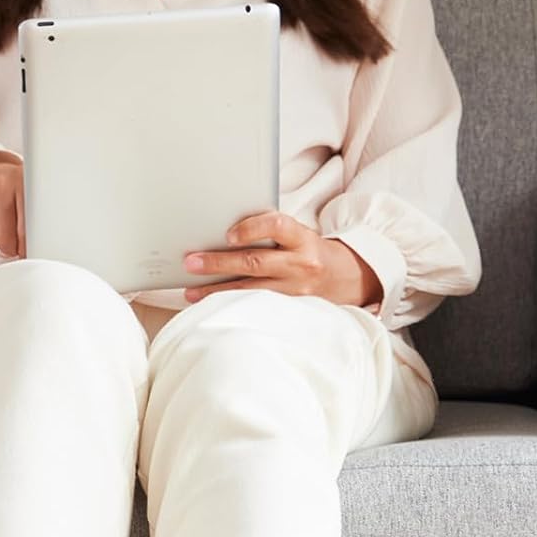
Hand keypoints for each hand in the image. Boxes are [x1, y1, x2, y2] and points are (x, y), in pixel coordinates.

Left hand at [181, 210, 383, 307]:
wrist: (345, 279)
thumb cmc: (311, 252)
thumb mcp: (299, 235)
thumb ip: (271, 232)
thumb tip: (226, 233)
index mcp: (303, 239)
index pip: (277, 226)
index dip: (251, 228)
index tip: (227, 234)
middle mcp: (300, 265)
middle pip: (255, 262)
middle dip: (219, 262)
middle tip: (191, 262)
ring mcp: (295, 291)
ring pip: (250, 291)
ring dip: (216, 290)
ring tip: (191, 291)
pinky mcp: (289, 311)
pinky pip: (255, 308)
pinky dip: (231, 306)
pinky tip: (212, 307)